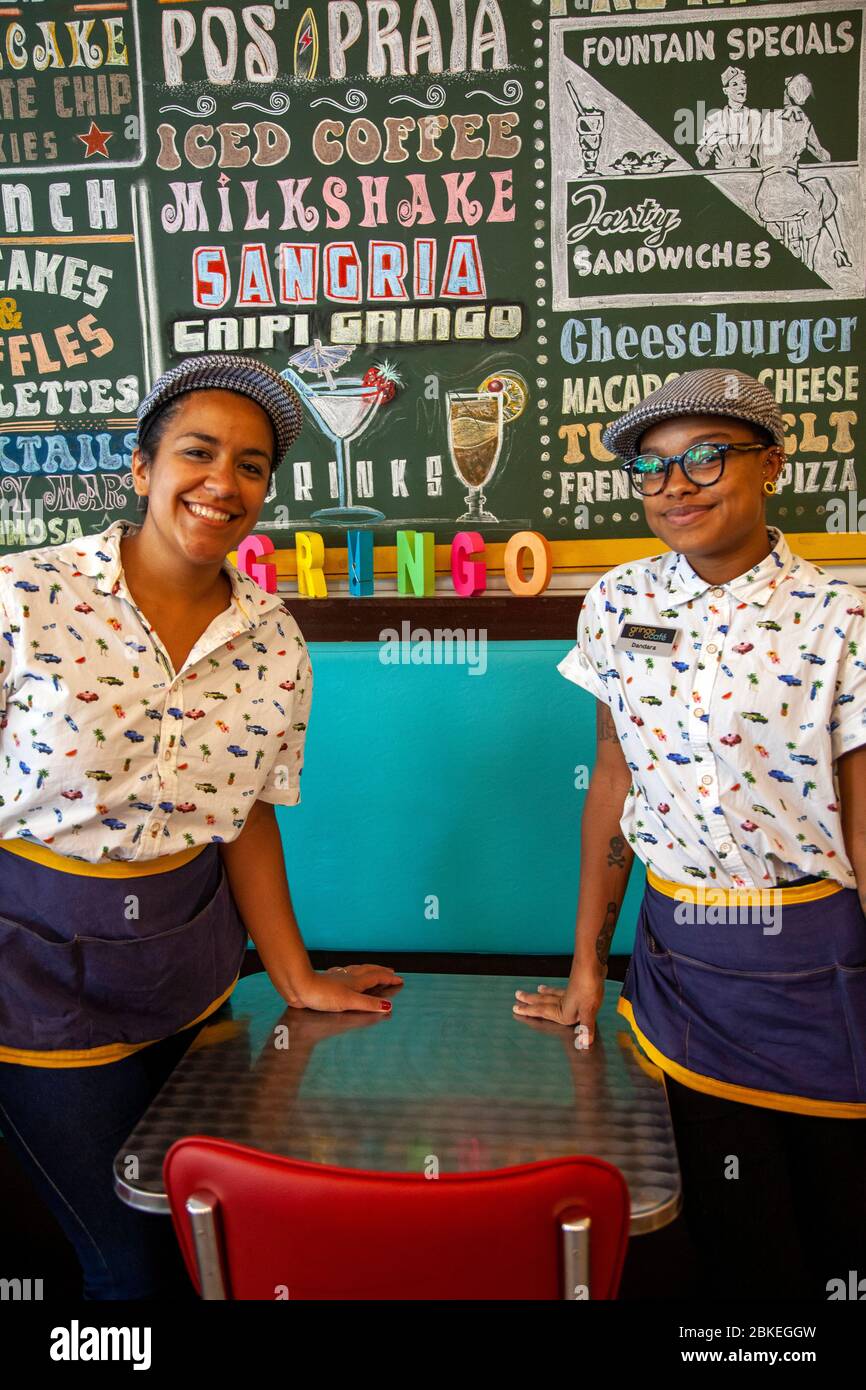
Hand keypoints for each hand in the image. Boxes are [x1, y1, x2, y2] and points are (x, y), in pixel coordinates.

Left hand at [284, 963, 402, 1013]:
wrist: (300, 986)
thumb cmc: (323, 994)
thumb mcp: (349, 1001)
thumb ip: (368, 1004)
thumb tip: (388, 1006)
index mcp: (356, 982)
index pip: (377, 977)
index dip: (389, 978)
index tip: (399, 979)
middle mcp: (348, 977)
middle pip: (368, 970)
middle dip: (381, 971)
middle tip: (390, 971)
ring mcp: (337, 978)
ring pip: (356, 970)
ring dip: (367, 970)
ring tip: (372, 970)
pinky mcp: (327, 981)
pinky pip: (344, 973)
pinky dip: (351, 973)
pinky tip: (345, 974)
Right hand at [513, 964, 604, 1044]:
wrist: (593, 965)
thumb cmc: (589, 987)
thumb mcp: (589, 1010)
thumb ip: (586, 1028)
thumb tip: (584, 1043)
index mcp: (563, 1010)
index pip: (541, 1011)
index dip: (529, 1011)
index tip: (516, 1009)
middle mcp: (563, 1001)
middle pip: (543, 1001)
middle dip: (530, 1000)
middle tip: (517, 996)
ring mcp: (569, 992)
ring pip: (552, 994)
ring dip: (543, 993)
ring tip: (537, 990)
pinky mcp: (576, 985)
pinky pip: (562, 990)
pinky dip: (558, 989)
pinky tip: (562, 988)